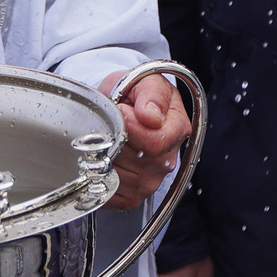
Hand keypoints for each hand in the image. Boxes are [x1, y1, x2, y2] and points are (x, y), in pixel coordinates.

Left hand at [97, 69, 193, 210]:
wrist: (120, 106)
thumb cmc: (133, 94)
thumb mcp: (146, 81)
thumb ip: (152, 94)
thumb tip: (151, 117)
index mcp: (177, 129)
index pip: (155, 142)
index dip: (130, 125)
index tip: (121, 109)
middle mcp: (167, 160)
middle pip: (135, 160)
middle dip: (115, 139)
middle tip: (112, 123)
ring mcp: (151, 181)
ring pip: (119, 176)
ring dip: (105, 157)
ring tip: (107, 139)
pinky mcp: (132, 196)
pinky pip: (111, 193)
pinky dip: (99, 178)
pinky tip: (102, 159)